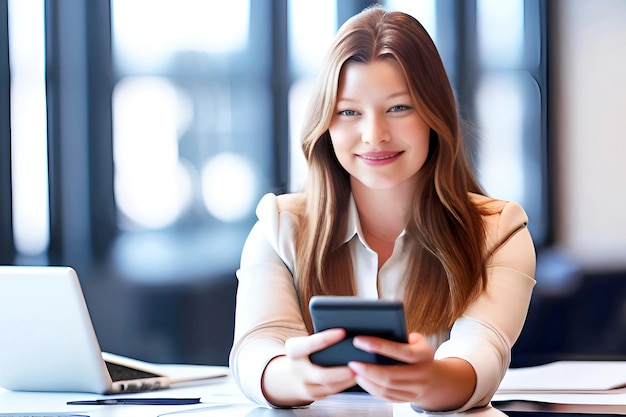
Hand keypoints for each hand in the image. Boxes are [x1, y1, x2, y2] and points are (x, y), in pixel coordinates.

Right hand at [262, 328, 356, 406]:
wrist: (291, 374)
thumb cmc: (304, 353)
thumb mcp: (305, 342)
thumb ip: (320, 339)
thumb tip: (345, 330)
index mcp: (294, 350)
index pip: (309, 345)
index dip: (325, 339)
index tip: (342, 332)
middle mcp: (297, 370)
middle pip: (321, 374)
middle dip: (341, 371)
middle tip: (357, 364)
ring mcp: (305, 385)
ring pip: (329, 386)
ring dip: (348, 379)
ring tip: (362, 371)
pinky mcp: (313, 394)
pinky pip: (332, 391)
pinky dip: (346, 384)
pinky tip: (356, 377)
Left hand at [347, 332, 475, 410]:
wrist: (433, 376)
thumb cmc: (416, 351)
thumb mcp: (414, 340)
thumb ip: (398, 336)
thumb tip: (372, 328)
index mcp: (424, 354)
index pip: (402, 352)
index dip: (380, 346)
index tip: (360, 340)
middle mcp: (423, 374)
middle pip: (392, 375)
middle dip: (369, 369)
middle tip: (352, 362)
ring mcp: (416, 389)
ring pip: (387, 388)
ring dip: (368, 380)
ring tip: (354, 370)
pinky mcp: (408, 399)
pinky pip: (387, 396)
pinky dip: (371, 389)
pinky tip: (362, 380)